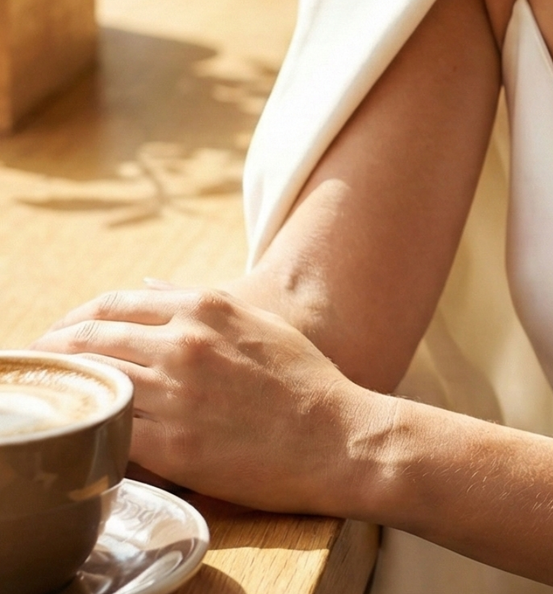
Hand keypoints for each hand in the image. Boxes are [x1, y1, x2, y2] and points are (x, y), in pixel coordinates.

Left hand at [32, 285, 388, 512]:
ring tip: (59, 398)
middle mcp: (186, 342)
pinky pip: (111, 430)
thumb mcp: (256, 322)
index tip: (62, 334)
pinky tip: (87, 431)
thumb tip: (150, 285)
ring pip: (97, 381)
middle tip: (43, 365)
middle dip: (58, 350)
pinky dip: (92, 427)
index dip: (78, 318)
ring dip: (70, 389)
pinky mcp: (172, 443)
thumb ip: (201, 303)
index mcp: (207, 307)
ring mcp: (177, 392)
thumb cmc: (302, 379)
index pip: (116, 303)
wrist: (333, 435)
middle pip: (93, 338)